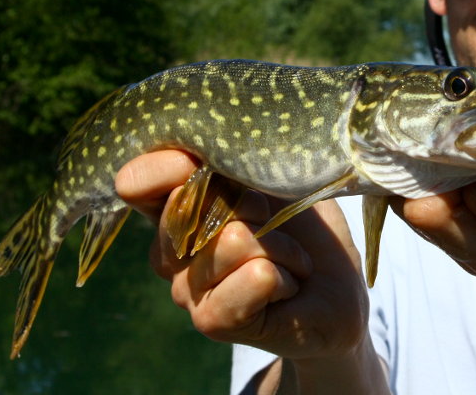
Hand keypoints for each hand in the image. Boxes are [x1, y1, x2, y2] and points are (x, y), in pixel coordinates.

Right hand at [115, 150, 369, 360]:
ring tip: (290, 258)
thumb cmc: (303, 228)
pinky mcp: (212, 321)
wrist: (337, 288)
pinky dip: (288, 273)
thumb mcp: (271, 179)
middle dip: (252, 204)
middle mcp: (169, 251)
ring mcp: (185, 289)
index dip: (167, 167)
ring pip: (233, 239)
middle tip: (273, 222)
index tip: (208, 165)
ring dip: (281, 245)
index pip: (137, 182)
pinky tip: (290, 285)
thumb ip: (230, 162)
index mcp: (175, 211)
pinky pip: (256, 276)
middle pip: (192, 204)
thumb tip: (191, 154)